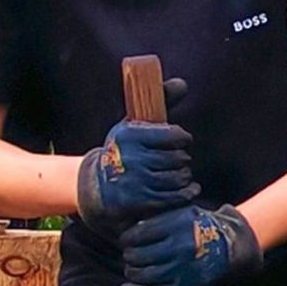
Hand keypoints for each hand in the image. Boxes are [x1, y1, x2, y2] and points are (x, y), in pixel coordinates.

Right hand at [73, 114, 198, 228]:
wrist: (97, 186)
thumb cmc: (122, 150)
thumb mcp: (133, 125)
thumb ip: (159, 102)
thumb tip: (183, 84)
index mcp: (129, 135)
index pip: (172, 134)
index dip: (182, 138)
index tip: (182, 140)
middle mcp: (131, 158)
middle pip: (177, 158)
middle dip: (182, 159)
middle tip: (180, 159)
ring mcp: (136, 182)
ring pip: (177, 178)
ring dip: (184, 176)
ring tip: (181, 173)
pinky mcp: (140, 201)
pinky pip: (173, 197)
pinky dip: (186, 193)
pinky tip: (189, 189)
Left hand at [119, 203, 260, 285]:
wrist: (228, 243)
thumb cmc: (197, 225)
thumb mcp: (179, 212)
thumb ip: (154, 218)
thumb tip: (123, 226)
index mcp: (176, 225)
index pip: (138, 235)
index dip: (126, 239)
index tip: (125, 240)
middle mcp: (179, 246)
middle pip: (138, 255)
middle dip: (129, 256)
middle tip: (130, 254)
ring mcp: (182, 267)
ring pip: (144, 274)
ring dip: (132, 272)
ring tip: (132, 269)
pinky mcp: (185, 284)